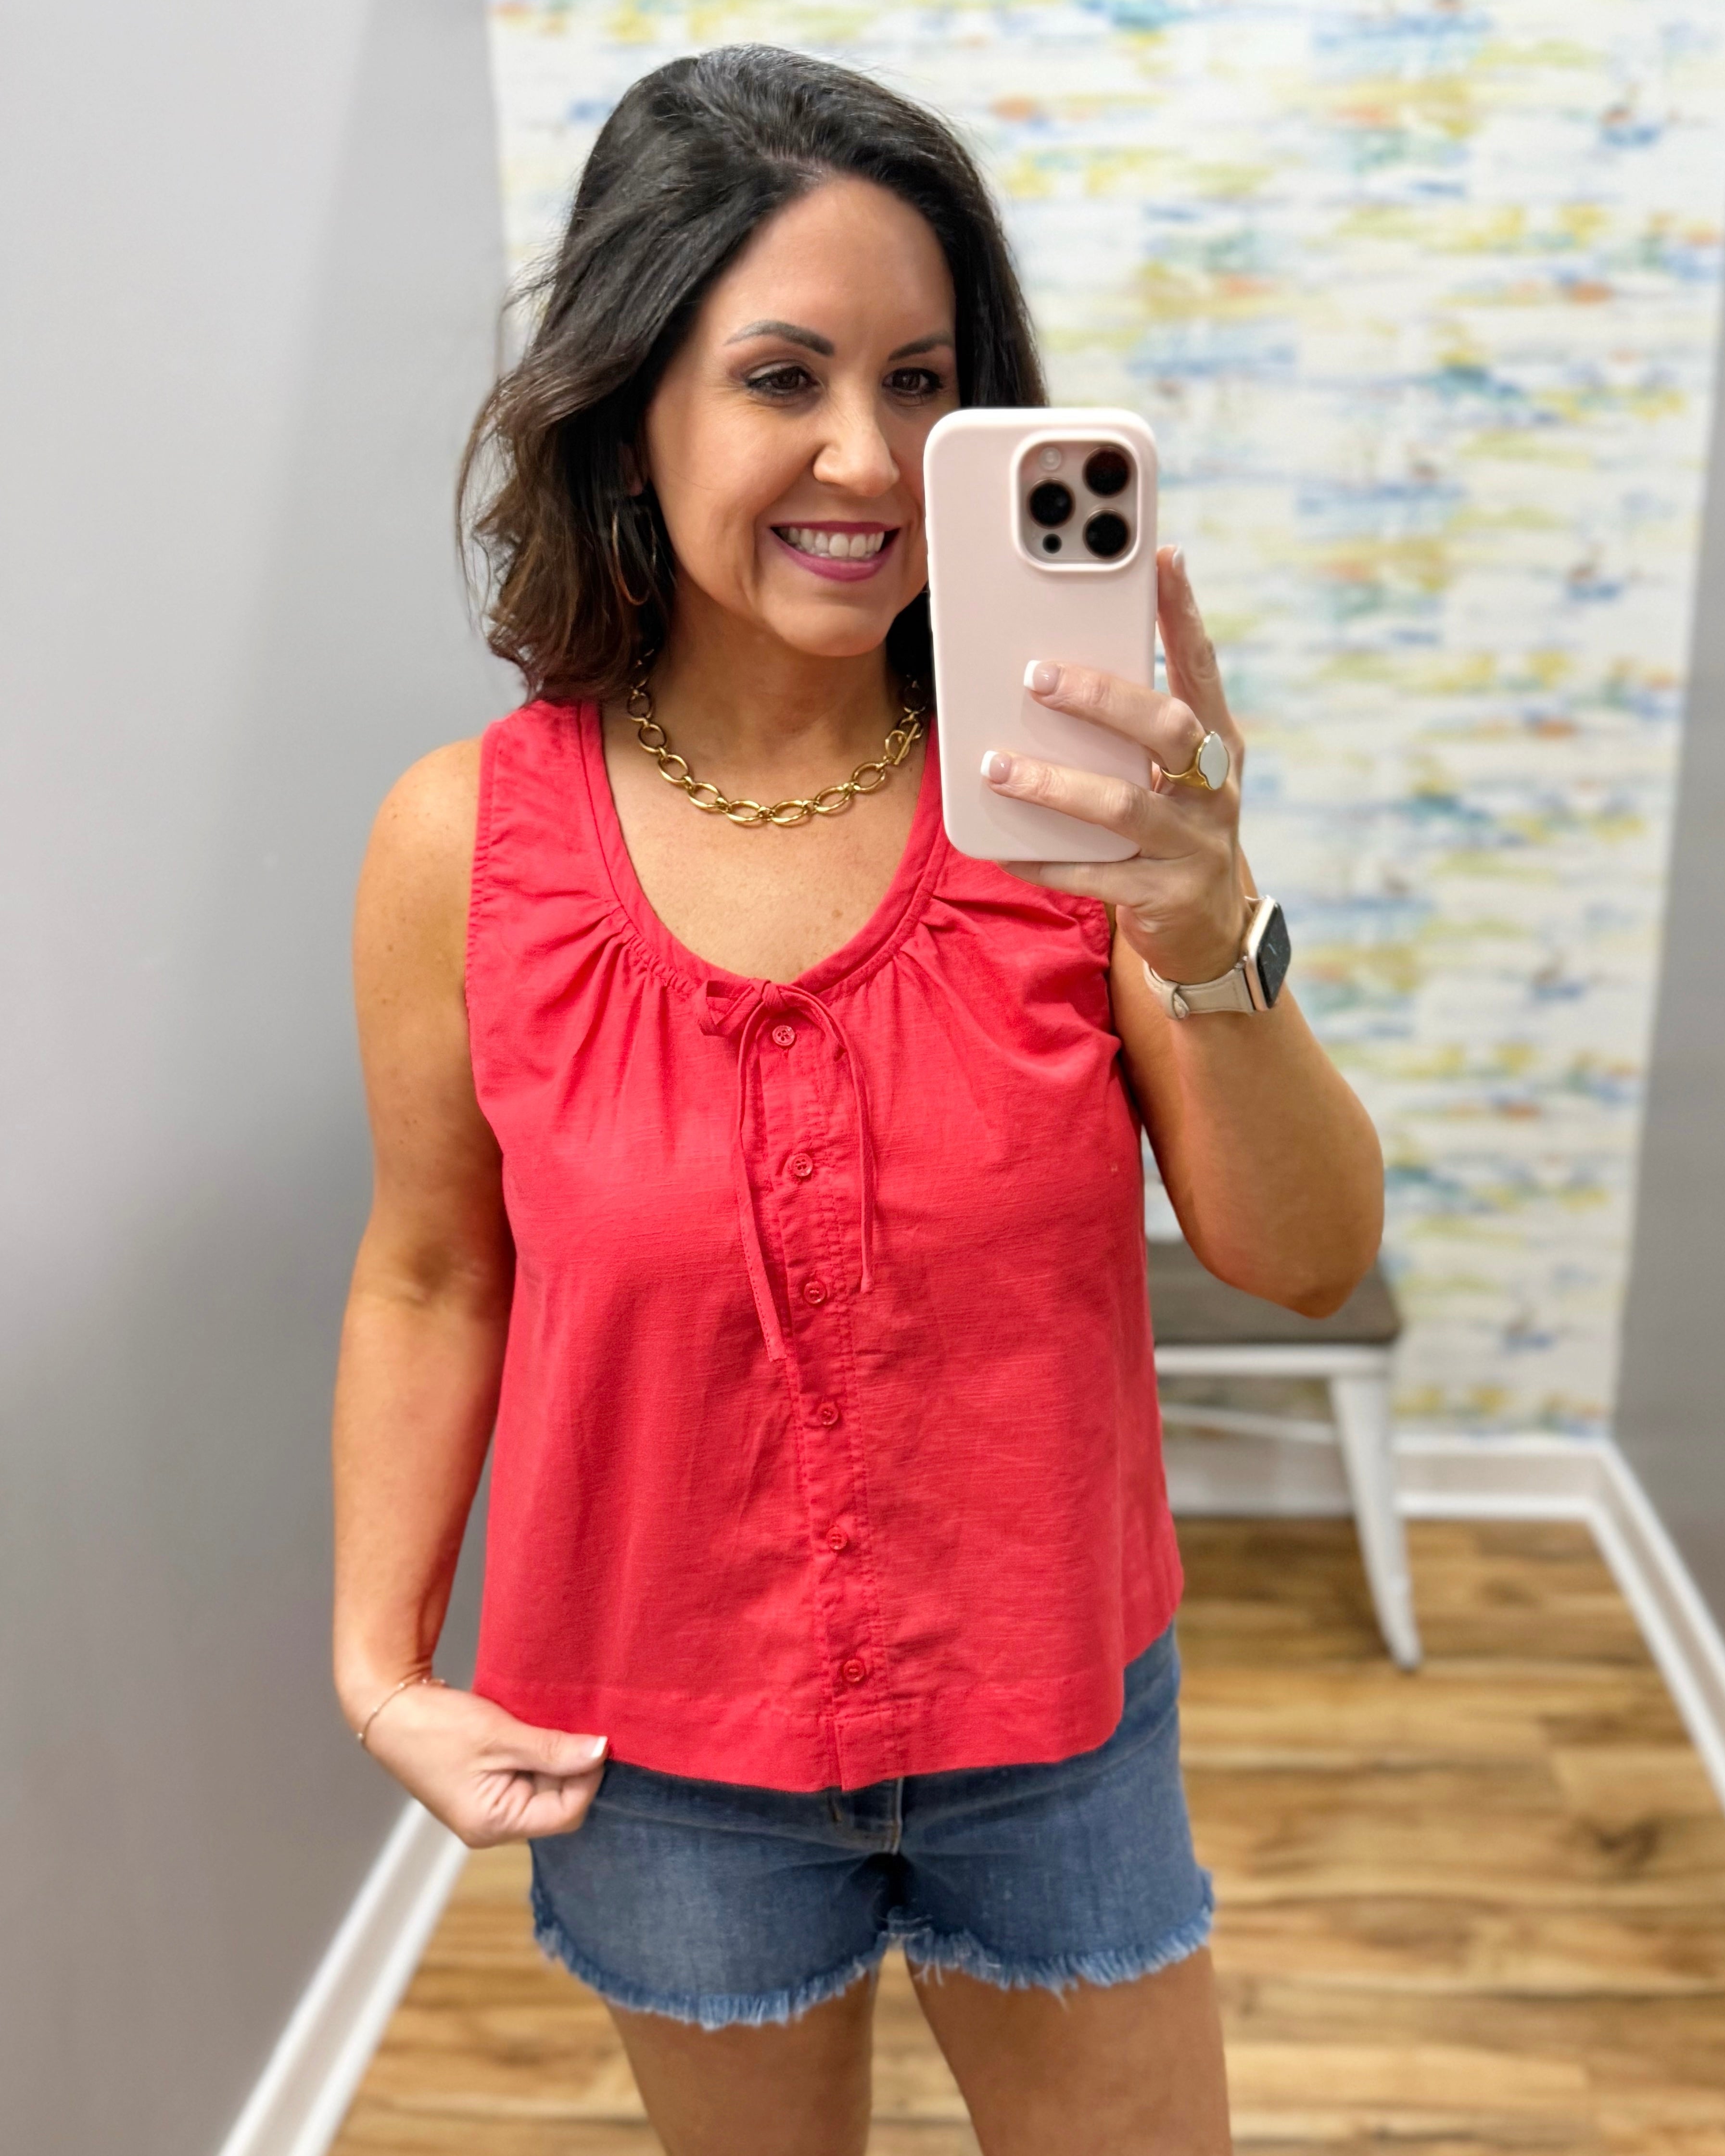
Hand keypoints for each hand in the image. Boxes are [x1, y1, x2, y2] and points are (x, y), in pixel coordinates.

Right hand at [354, 1676, 607, 1847]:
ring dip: (555, 1757)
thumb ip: (552, 1749)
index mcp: (494, 1824)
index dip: (588, 1776)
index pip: (567, 1813)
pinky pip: (526, 1777)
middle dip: (572, 1766)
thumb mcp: (500, 1735)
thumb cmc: (436, 1726)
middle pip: (557, 1803)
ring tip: (554, 1724)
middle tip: (577, 1725)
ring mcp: (487, 1808)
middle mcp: (493, 1826)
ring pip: (543, 1788)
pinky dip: (537, 1754)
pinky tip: (537, 1729)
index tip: (598, 1738)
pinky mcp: (484, 1788)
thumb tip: (600, 1752)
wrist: (389, 1708)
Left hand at [982, 545, 1249, 984]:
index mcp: (1217, 746)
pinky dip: (1047, 860)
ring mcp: (1194, 845)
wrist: (1208, 935)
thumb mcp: (1170, 777)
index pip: (1202, 668)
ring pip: (1122, 805)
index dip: (1185, 613)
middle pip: (1167, 728)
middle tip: (1037, 675)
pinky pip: (1096, 875)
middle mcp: (1214, 790)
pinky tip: (1004, 851)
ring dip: (1054, 784)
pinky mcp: (1164, 896)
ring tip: (996, 767)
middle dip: (1102, 698)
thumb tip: (1055, 665)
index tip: (1162, 559)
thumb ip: (1132, 731)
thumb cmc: (1172, 833)